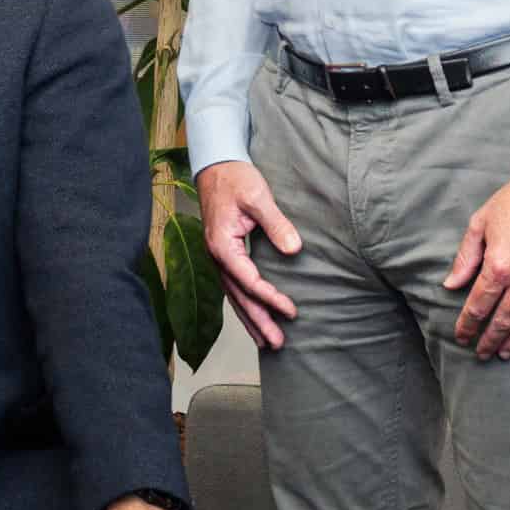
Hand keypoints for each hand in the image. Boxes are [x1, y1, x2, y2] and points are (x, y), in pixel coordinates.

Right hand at [194, 159, 301, 349]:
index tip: (291, 311)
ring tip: (267, 342)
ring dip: (251, 319)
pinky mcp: (224, 254)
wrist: (215, 165)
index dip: (270, 298)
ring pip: (234, 296)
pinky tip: (254, 316)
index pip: (249, 281)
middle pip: (238, 297)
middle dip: (258, 322)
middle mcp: (217, 257)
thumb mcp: (258, 196)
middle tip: (277, 344)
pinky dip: (245, 304)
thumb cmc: (235, 178)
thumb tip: (294, 249)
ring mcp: (218, 257)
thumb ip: (276, 224)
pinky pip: (234, 287)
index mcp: (222, 246)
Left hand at [444, 164, 509, 360]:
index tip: (462, 337)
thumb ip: (465, 257)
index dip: (468, 325)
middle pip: (503, 320)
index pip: (478, 306)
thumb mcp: (480, 223)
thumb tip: (451, 284)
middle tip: (481, 353)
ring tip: (505, 353)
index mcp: (497, 265)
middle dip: (489, 340)